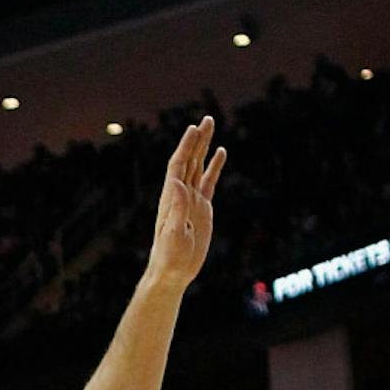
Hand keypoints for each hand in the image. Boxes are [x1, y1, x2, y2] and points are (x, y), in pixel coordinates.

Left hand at [146, 116, 225, 290]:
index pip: (178, 165)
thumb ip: (176, 209)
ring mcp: (191, 199)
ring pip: (198, 166)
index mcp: (171, 197)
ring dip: (204, 147)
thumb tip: (176, 183)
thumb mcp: (173, 233)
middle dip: (197, 139)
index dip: (185, 147)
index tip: (194, 129)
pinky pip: (209, 181)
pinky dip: (214, 166)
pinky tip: (220, 153)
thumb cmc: (169, 256)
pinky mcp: (201, 208)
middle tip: (207, 119)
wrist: (173, 271)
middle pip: (189, 160)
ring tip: (211, 126)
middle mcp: (180, 193)